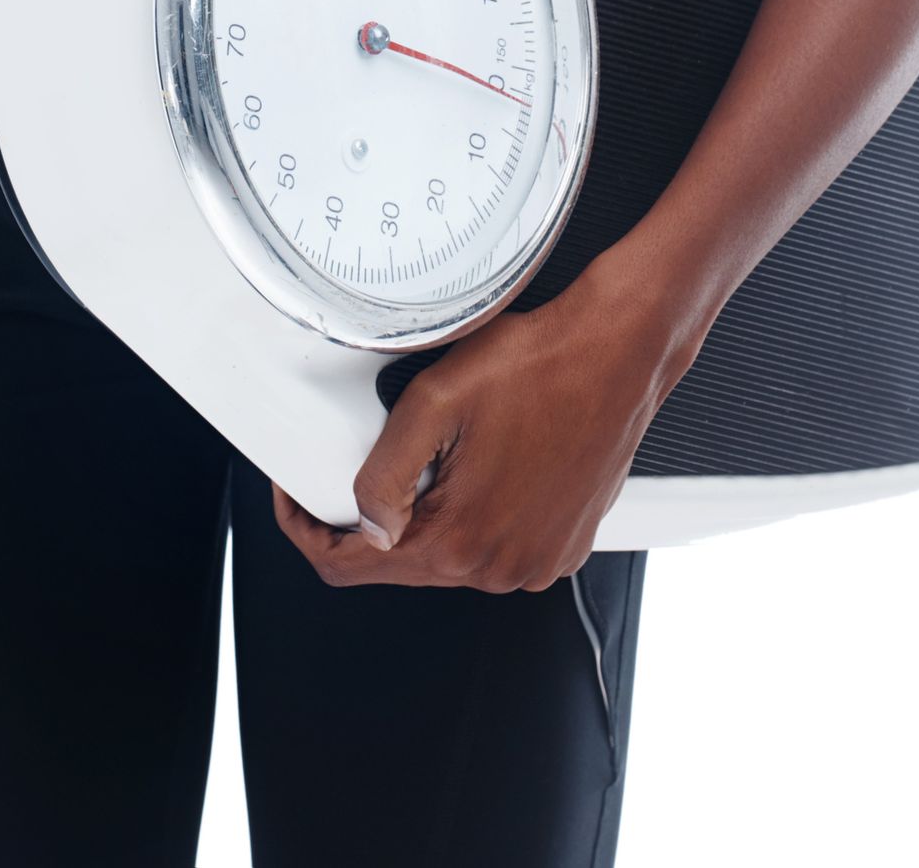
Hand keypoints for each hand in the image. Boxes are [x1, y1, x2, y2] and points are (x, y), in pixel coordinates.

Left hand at [271, 268, 695, 592]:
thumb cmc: (540, 364)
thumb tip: (362, 524)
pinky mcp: (562, 548)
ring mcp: (536, 563)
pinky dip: (478, 514)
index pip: (351, 567)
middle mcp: (501, 567)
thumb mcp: (436, 400)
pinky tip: (489, 461)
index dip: (308, 530)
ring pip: (449, 554)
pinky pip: (496, 547)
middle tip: (379, 449)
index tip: (298, 498)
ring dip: (432, 512)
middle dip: (376, 514)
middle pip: (400, 562)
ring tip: (448, 445)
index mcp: (460, 540)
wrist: (620, 351)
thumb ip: (385, 471)